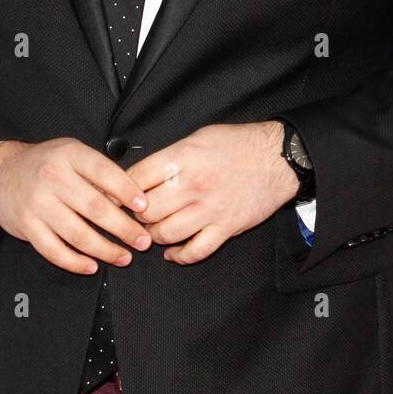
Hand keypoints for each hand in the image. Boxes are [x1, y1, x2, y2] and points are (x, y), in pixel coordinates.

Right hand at [0, 138, 151, 274]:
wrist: (0, 172)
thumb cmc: (43, 164)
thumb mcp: (71, 153)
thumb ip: (97, 172)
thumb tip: (130, 198)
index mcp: (69, 155)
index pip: (105, 173)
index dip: (127, 191)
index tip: (144, 207)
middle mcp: (53, 178)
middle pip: (96, 208)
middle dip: (124, 228)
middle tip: (142, 240)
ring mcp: (38, 204)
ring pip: (78, 234)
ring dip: (105, 250)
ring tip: (124, 257)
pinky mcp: (27, 226)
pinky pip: (55, 251)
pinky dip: (75, 263)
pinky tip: (92, 266)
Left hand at [124, 121, 299, 264]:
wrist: (278, 158)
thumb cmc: (238, 144)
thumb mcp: (197, 138)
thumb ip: (169, 156)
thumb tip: (141, 174)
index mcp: (182, 157)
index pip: (136, 179)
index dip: (120, 191)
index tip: (114, 198)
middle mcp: (193, 184)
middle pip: (146, 211)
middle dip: (135, 217)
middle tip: (134, 217)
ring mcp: (209, 209)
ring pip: (166, 233)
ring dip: (154, 236)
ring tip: (153, 231)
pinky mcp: (226, 227)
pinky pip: (196, 251)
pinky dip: (179, 256)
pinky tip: (172, 252)